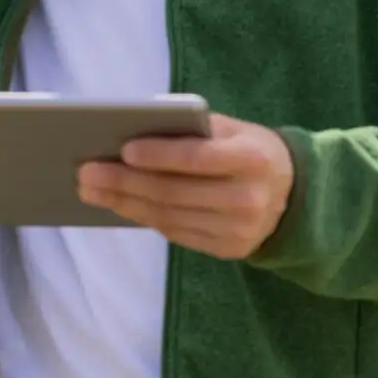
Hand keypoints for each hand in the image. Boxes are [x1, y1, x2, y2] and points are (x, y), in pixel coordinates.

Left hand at [76, 113, 294, 259]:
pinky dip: (143, 218)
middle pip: (174, 192)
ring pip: (169, 217)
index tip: (123, 149)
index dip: (159, 155)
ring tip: (91, 189)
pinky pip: (176, 234)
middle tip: (86, 172)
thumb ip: (191, 129)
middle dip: (124, 182)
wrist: (292, 193)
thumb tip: (130, 133)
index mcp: (252, 159)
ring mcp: (240, 230)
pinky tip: (119, 204)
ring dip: (124, 203)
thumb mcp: (231, 128)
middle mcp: (248, 198)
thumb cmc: (247, 149)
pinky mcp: (230, 249)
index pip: (198, 158)